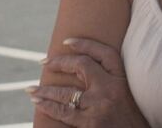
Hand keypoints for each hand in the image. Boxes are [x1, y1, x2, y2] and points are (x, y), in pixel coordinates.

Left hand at [28, 37, 149, 127]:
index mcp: (121, 79)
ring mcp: (99, 106)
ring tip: (31, 90)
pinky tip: (38, 103)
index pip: (104, 53)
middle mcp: (111, 88)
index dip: (84, 44)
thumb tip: (81, 69)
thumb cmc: (130, 118)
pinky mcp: (91, 124)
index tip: (66, 42)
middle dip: (59, 62)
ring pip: (66, 92)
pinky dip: (48, 107)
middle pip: (81, 66)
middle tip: (44, 62)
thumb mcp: (126, 93)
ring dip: (45, 90)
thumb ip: (109, 80)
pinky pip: (64, 112)